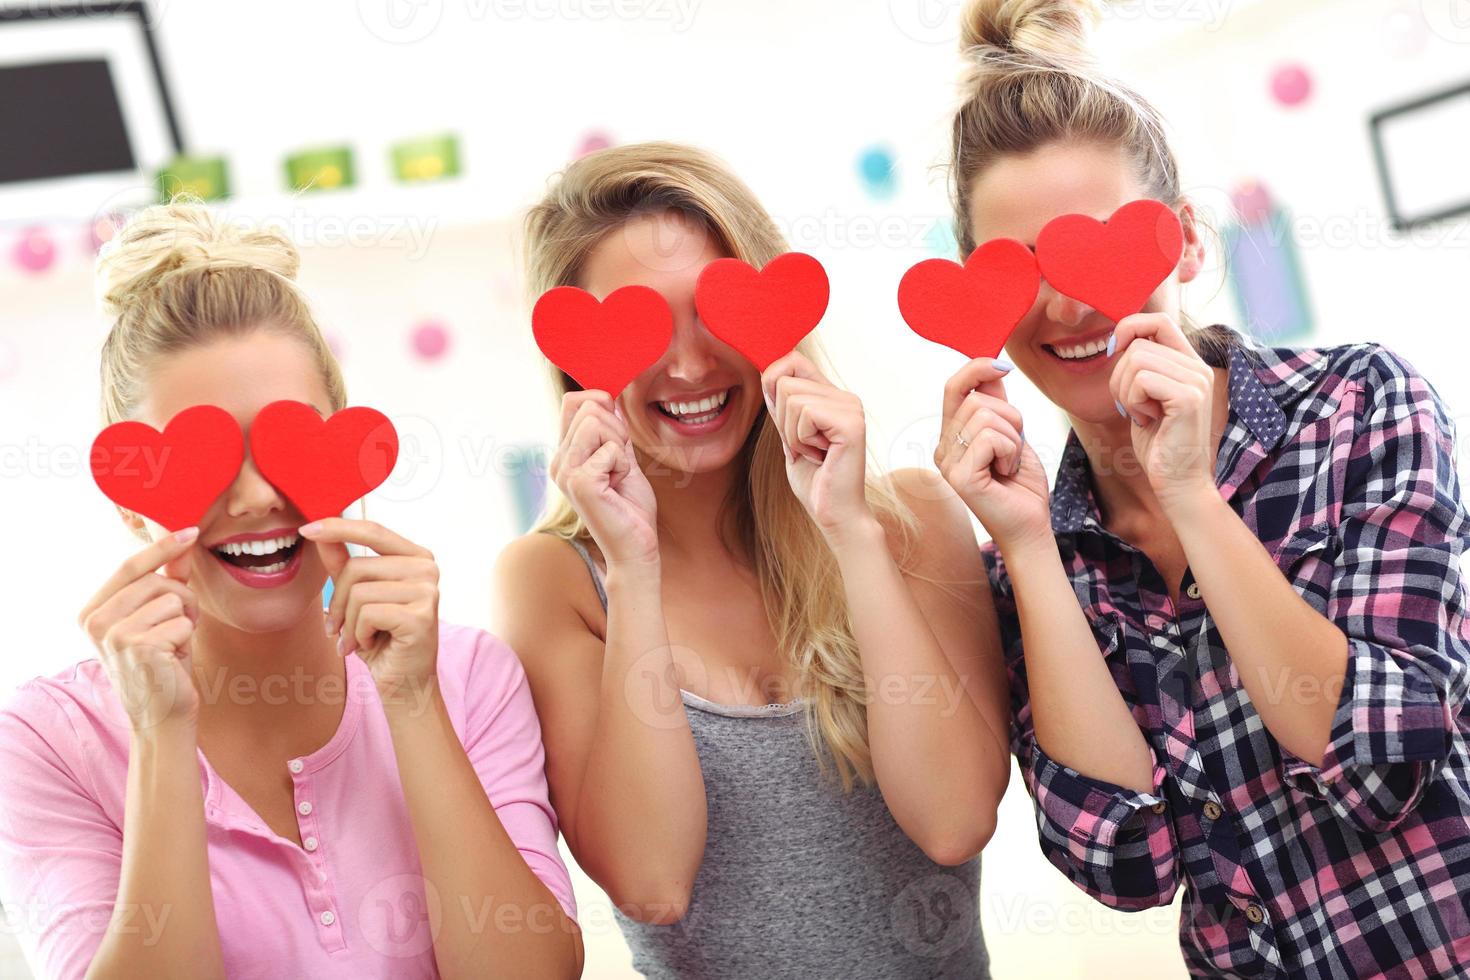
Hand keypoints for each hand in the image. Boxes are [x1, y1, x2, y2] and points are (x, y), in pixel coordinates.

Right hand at [79, 527, 201, 733]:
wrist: (162, 715)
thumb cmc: (162, 664)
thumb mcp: (159, 618)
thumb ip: (166, 581)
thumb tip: (182, 543)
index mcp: (92, 611)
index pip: (129, 566)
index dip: (162, 547)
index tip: (190, 531)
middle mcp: (95, 621)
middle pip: (156, 580)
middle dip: (182, 599)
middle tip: (179, 627)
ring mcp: (114, 634)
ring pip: (173, 598)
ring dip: (186, 619)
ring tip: (174, 644)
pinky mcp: (138, 646)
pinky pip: (182, 621)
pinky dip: (188, 637)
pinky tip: (174, 657)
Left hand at [301, 519, 439, 700]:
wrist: (404, 683)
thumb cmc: (383, 640)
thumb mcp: (357, 597)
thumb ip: (342, 563)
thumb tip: (320, 533)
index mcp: (416, 556)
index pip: (373, 530)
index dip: (338, 527)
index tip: (306, 528)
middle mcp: (427, 568)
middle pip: (357, 567)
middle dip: (337, 601)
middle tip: (340, 627)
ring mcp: (428, 590)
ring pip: (359, 592)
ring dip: (349, 622)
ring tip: (358, 638)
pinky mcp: (421, 615)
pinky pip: (367, 614)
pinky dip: (359, 634)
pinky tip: (372, 645)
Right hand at [549, 390, 658, 566]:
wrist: (636, 547)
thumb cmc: (630, 508)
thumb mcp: (623, 459)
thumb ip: (614, 432)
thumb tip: (609, 399)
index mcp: (565, 455)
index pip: (573, 402)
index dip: (601, 402)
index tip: (618, 433)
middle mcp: (559, 461)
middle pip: (589, 407)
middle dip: (617, 429)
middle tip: (620, 464)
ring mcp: (565, 471)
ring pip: (597, 421)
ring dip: (619, 446)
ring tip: (617, 475)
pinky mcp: (579, 481)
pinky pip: (611, 448)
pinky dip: (623, 464)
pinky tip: (617, 487)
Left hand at [761, 352, 872, 537]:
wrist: (834, 513)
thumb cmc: (814, 480)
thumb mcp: (789, 436)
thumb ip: (782, 407)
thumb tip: (766, 375)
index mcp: (832, 397)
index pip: (794, 360)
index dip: (773, 381)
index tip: (780, 418)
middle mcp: (845, 397)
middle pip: (784, 381)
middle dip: (781, 421)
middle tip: (806, 447)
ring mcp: (851, 407)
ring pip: (791, 398)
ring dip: (792, 434)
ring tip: (814, 453)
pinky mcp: (851, 423)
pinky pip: (804, 414)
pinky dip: (801, 440)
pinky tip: (821, 456)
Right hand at [935, 358, 1050, 551]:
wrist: (1030, 525)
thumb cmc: (1022, 484)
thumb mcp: (1012, 433)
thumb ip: (997, 403)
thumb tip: (992, 366)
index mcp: (952, 437)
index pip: (954, 388)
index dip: (976, 369)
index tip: (1003, 366)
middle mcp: (943, 449)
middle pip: (977, 402)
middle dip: (1011, 419)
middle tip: (1015, 449)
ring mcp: (948, 463)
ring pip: (985, 417)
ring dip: (1013, 438)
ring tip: (1010, 463)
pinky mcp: (959, 477)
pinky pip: (990, 438)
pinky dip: (1011, 451)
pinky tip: (1007, 471)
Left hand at [1108, 313, 1217, 512]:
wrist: (1178, 484)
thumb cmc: (1159, 444)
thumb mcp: (1146, 398)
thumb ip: (1142, 368)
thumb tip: (1120, 341)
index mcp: (1189, 364)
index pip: (1158, 320)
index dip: (1129, 328)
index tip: (1114, 353)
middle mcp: (1198, 367)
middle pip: (1138, 344)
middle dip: (1119, 377)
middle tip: (1131, 406)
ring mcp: (1197, 381)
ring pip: (1136, 360)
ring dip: (1125, 392)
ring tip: (1141, 415)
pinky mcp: (1189, 397)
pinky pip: (1141, 381)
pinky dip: (1132, 402)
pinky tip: (1147, 421)